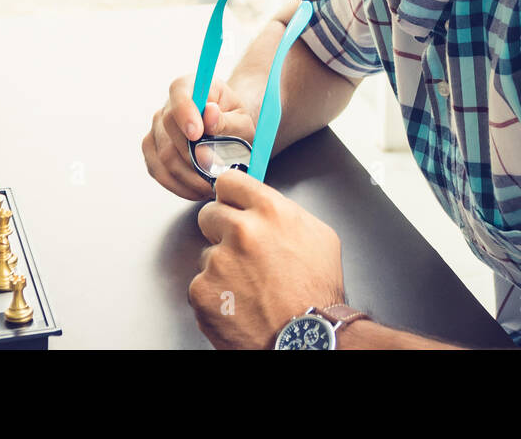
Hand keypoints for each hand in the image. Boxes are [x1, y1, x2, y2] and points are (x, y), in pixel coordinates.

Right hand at [142, 74, 255, 200]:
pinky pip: (158, 171)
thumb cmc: (235, 121)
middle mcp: (167, 105)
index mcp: (190, 86)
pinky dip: (178, 185)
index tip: (197, 134)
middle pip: (169, 129)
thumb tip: (209, 114)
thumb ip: (227, 119)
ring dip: (188, 176)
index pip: (180, 94)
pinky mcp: (152, 151)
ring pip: (163, 156)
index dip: (185, 114)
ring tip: (211, 185)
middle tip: (216, 172)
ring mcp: (156, 129)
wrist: (227, 131)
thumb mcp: (241, 119)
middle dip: (192, 155)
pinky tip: (197, 190)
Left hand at [189, 169, 345, 348]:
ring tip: (248, 286)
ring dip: (221, 266)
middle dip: (221, 230)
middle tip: (240, 251)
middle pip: (209, 214)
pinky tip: (238, 302)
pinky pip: (201, 284)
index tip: (231, 203)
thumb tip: (264, 205)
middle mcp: (241, 231)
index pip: (230, 182)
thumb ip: (286, 212)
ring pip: (207, 254)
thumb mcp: (319, 236)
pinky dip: (215, 294)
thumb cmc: (316, 292)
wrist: (306, 338)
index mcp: (270, 211)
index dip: (231, 195)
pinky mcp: (202, 291)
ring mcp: (218, 262)